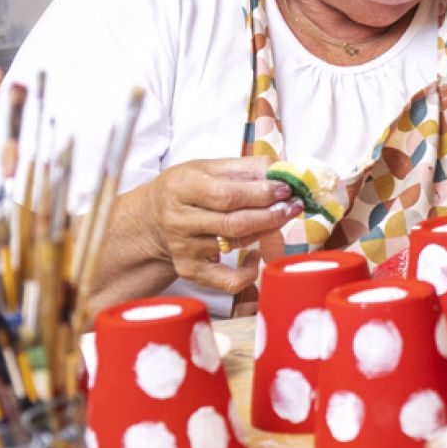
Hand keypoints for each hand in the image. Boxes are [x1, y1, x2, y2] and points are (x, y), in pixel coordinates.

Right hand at [137, 156, 298, 295]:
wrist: (152, 218)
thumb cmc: (188, 188)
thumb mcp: (209, 167)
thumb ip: (246, 166)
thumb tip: (284, 171)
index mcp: (182, 187)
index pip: (226, 195)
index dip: (260, 194)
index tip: (285, 189)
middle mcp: (179, 220)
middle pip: (234, 223)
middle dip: (271, 214)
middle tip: (294, 206)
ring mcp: (184, 249)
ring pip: (236, 244)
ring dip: (266, 231)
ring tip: (281, 217)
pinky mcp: (190, 271)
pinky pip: (226, 281)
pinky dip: (248, 273)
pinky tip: (255, 255)